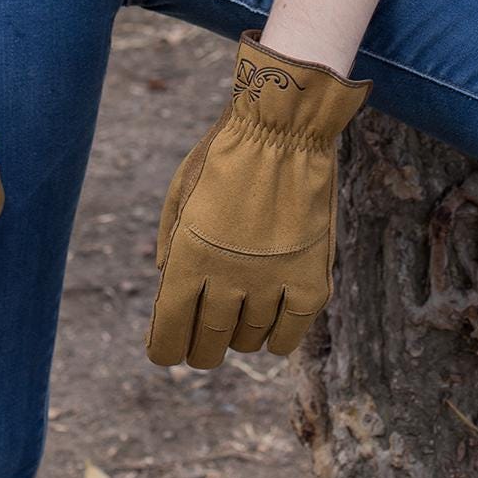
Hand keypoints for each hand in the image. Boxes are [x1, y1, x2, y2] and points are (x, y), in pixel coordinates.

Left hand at [145, 27, 371, 368]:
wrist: (283, 128)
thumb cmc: (226, 154)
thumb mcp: (180, 193)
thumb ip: (171, 246)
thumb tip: (169, 286)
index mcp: (188, 260)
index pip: (169, 338)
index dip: (166, 350)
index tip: (169, 349)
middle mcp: (227, 280)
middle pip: (209, 347)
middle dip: (202, 349)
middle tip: (206, 340)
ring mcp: (272, 284)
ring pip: (250, 341)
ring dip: (241, 333)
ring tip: (243, 308)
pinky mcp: (311, 282)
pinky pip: (291, 335)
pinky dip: (279, 337)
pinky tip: (273, 319)